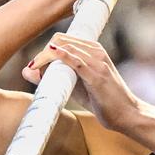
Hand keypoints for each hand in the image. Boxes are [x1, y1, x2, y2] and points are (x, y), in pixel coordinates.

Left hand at [24, 35, 145, 129]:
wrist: (127, 115)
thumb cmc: (102, 101)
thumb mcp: (75, 86)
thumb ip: (55, 77)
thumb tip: (27, 70)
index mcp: (93, 50)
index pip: (62, 39)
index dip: (45, 50)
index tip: (35, 65)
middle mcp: (96, 51)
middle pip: (60, 40)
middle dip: (42, 53)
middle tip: (33, 68)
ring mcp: (98, 62)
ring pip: (65, 48)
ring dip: (45, 57)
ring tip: (34, 69)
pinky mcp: (97, 75)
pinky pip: (76, 60)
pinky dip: (61, 56)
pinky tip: (51, 54)